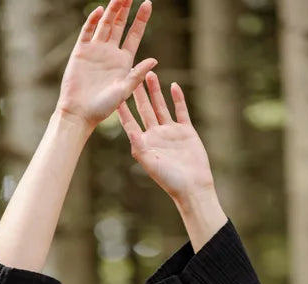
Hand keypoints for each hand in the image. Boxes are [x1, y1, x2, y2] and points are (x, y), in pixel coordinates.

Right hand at [56, 0, 157, 128]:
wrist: (80, 113)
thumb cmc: (103, 107)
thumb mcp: (124, 91)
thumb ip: (137, 75)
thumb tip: (155, 60)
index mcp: (123, 61)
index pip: (134, 35)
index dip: (141, 19)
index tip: (148, 3)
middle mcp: (110, 52)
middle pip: (120, 24)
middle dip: (125, 8)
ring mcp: (95, 50)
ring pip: (105, 24)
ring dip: (111, 9)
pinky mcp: (81, 51)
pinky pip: (88, 31)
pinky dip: (93, 20)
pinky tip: (100, 11)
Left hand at [118, 74, 215, 202]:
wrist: (193, 186)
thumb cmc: (169, 180)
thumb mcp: (151, 164)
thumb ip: (140, 147)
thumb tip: (130, 130)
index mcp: (144, 143)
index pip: (130, 121)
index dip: (123, 107)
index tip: (114, 92)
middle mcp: (156, 135)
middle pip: (145, 109)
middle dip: (138, 92)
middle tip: (131, 73)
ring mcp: (171, 132)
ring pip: (161, 106)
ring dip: (155, 91)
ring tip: (150, 74)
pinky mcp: (185, 131)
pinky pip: (181, 111)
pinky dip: (177, 99)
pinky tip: (173, 86)